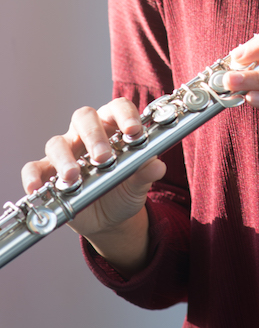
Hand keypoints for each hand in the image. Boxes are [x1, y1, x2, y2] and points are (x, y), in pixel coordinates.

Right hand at [21, 99, 165, 273]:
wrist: (112, 219)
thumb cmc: (126, 189)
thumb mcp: (139, 183)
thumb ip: (146, 173)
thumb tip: (157, 166)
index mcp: (113, 126)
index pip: (117, 107)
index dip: (125, 115)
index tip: (133, 132)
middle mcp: (87, 134)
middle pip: (84, 118)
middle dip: (93, 136)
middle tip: (103, 158)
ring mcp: (66, 152)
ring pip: (57, 142)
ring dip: (64, 159)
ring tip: (72, 177)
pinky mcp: (48, 174)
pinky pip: (34, 169)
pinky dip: (32, 177)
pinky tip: (36, 189)